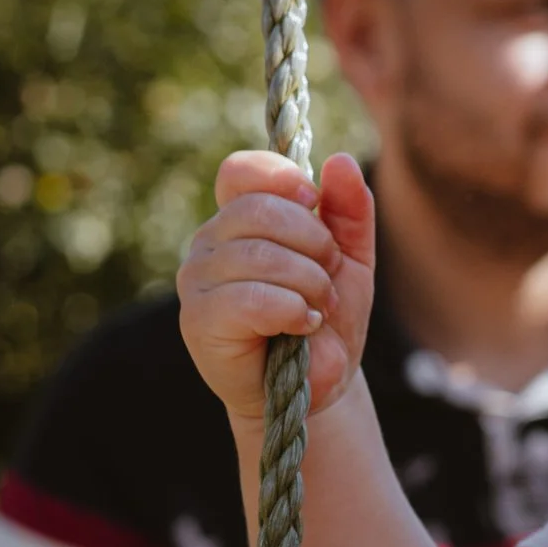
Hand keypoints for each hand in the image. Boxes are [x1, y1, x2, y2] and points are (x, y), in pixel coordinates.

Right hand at [178, 152, 375, 422]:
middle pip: (261, 209)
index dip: (283, 178)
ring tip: (318, 308)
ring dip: (309, 283)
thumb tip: (341, 162)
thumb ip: (350, 211)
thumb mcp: (350, 259)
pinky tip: (301, 326)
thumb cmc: (326, 317)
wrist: (318, 384)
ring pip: (260, 254)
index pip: (242, 170)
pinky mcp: (198, 319)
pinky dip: (291, 310)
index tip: (314, 204)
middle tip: (329, 278)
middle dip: (315, 243)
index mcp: (241, 218)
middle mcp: (211, 241)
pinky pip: (251, 297)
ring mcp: (197, 279)